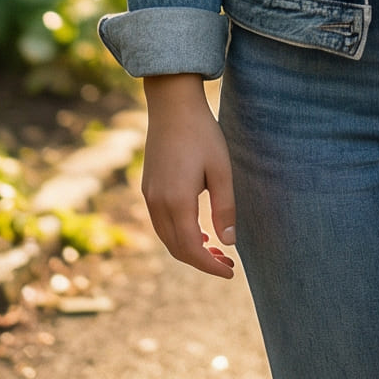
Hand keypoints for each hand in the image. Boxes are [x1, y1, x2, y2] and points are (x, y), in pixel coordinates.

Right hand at [141, 74, 236, 276]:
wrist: (173, 105)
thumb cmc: (202, 134)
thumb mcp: (221, 170)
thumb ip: (224, 208)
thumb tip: (228, 243)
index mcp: (177, 202)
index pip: (191, 249)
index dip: (210, 266)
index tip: (230, 272)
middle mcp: (157, 204)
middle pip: (177, 249)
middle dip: (202, 261)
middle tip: (227, 263)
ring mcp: (149, 197)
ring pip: (167, 238)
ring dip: (189, 249)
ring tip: (215, 250)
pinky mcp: (148, 188)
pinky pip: (161, 223)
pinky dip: (179, 235)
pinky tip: (197, 230)